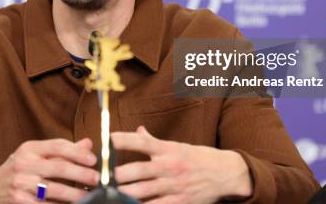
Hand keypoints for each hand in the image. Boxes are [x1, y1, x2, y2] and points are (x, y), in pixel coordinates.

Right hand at [0, 138, 98, 203]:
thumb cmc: (16, 171)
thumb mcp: (34, 155)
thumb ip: (60, 151)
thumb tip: (88, 144)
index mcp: (29, 149)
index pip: (57, 146)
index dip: (78, 152)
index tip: (93, 160)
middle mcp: (23, 164)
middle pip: (59, 168)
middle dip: (81, 174)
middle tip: (97, 179)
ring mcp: (20, 185)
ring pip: (55, 190)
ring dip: (75, 194)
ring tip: (89, 195)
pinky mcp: (20, 203)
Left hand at [111, 126, 251, 203]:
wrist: (226, 174)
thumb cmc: (198, 158)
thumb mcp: (177, 146)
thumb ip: (154, 141)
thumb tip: (138, 129)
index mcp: (167, 149)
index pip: (142, 142)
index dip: (124, 140)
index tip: (108, 139)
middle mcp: (169, 166)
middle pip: (137, 170)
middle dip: (117, 174)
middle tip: (98, 176)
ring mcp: (173, 186)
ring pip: (143, 191)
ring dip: (124, 193)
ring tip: (106, 194)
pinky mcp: (179, 202)